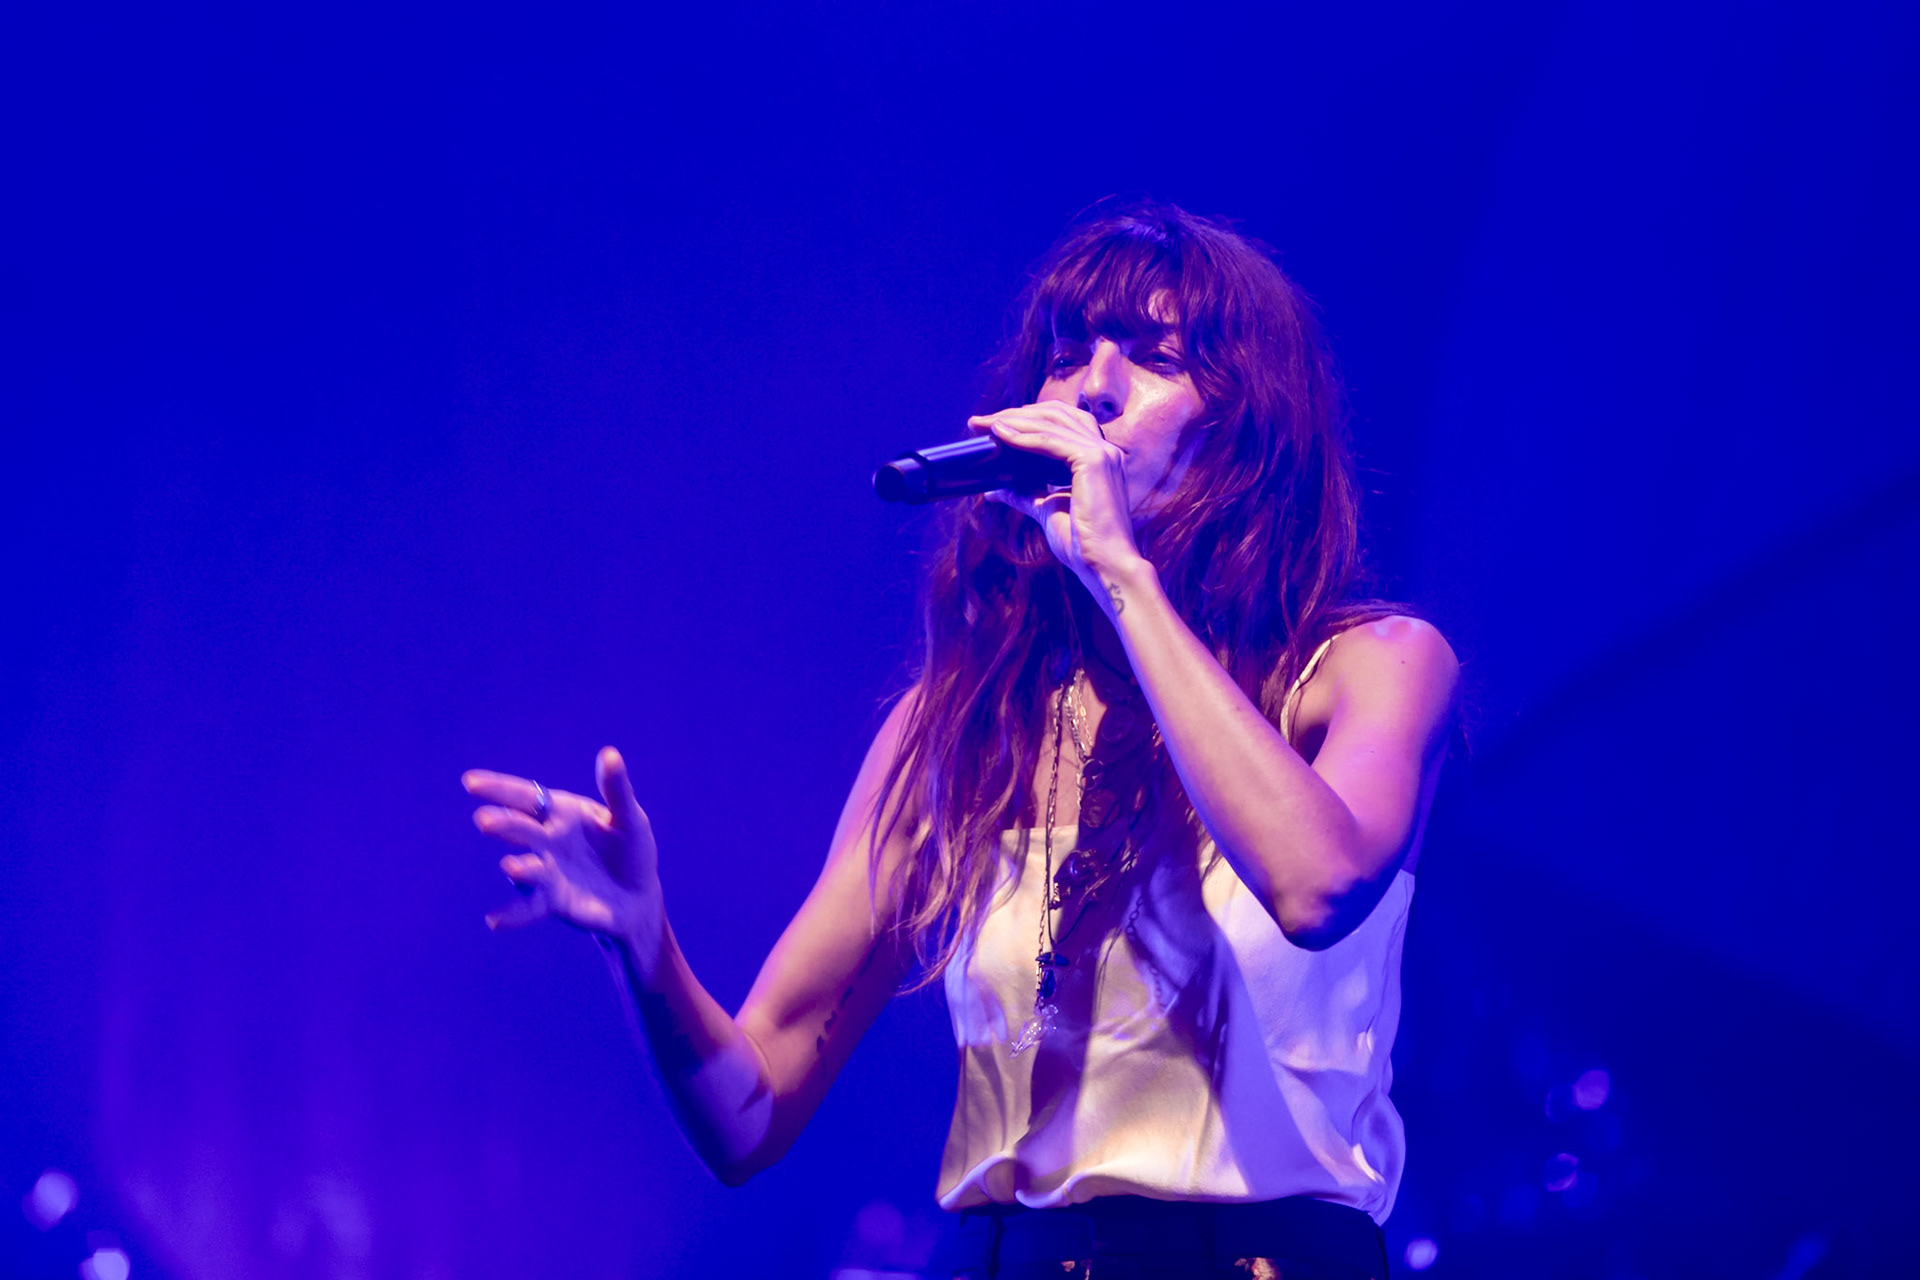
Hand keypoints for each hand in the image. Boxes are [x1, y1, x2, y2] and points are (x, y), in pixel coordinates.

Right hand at [464, 747, 660, 951]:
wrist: (638, 898)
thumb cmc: (632, 851)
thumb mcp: (630, 819)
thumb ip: (617, 791)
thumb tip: (609, 754)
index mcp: (562, 812)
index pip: (527, 797)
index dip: (499, 789)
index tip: (471, 783)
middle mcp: (546, 840)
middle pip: (520, 829)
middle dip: (503, 825)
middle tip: (484, 821)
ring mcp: (546, 871)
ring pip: (525, 868)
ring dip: (517, 869)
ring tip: (512, 868)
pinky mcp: (551, 901)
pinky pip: (529, 907)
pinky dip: (512, 914)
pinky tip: (494, 920)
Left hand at [971, 403, 1145, 607]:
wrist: (1104, 566)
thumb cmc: (1082, 544)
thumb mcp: (1046, 510)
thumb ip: (1026, 494)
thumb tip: (996, 490)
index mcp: (1099, 458)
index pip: (1062, 423)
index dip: (1027, 419)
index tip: (992, 426)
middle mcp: (1105, 449)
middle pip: (1055, 415)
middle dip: (1015, 414)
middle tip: (979, 423)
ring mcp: (1103, 452)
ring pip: (1051, 424)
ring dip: (1013, 421)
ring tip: (983, 425)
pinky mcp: (1094, 461)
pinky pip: (1050, 441)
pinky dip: (1022, 436)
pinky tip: (1000, 435)